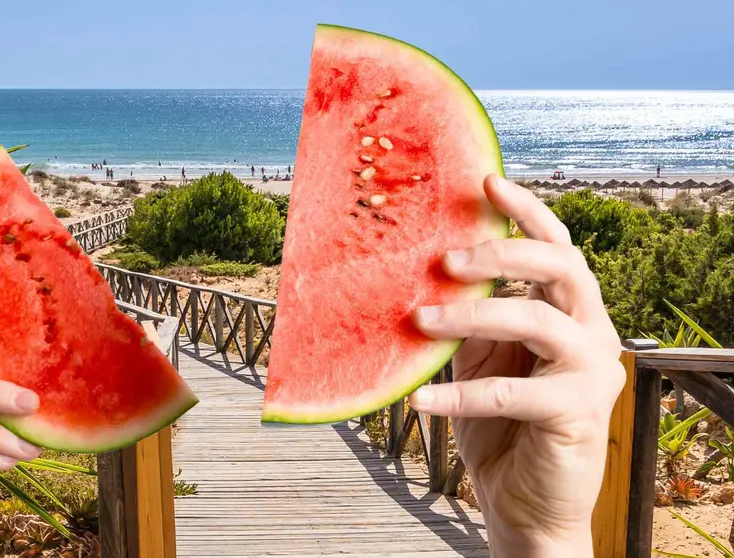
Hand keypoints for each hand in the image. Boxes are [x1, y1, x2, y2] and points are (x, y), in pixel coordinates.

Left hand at [409, 175, 623, 556]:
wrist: (524, 503)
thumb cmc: (499, 428)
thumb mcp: (478, 362)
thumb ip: (468, 320)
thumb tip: (420, 277)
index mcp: (567, 310)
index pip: (555, 246)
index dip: (526, 211)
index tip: (486, 182)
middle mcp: (589, 331)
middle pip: (561, 266)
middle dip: (502, 253)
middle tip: (446, 259)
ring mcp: (589, 371)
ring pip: (539, 319)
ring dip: (473, 315)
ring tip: (420, 319)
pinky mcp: (578, 413)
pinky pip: (514, 393)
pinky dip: (462, 394)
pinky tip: (420, 400)